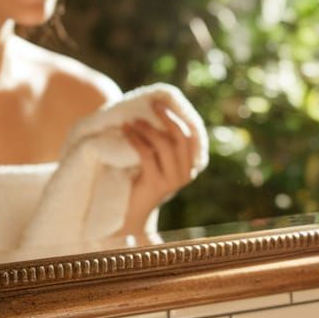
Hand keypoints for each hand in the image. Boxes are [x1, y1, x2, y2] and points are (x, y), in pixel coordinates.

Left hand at [120, 101, 200, 236]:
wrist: (131, 213)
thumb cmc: (140, 182)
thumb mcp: (156, 161)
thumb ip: (162, 144)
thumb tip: (156, 112)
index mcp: (191, 166)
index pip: (191, 136)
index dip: (178, 118)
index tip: (163, 104)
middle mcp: (187, 174)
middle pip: (181, 138)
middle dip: (167, 118)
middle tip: (152, 105)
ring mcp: (174, 181)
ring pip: (165, 145)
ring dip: (149, 129)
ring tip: (133, 120)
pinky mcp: (157, 185)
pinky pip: (148, 156)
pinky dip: (137, 141)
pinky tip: (127, 132)